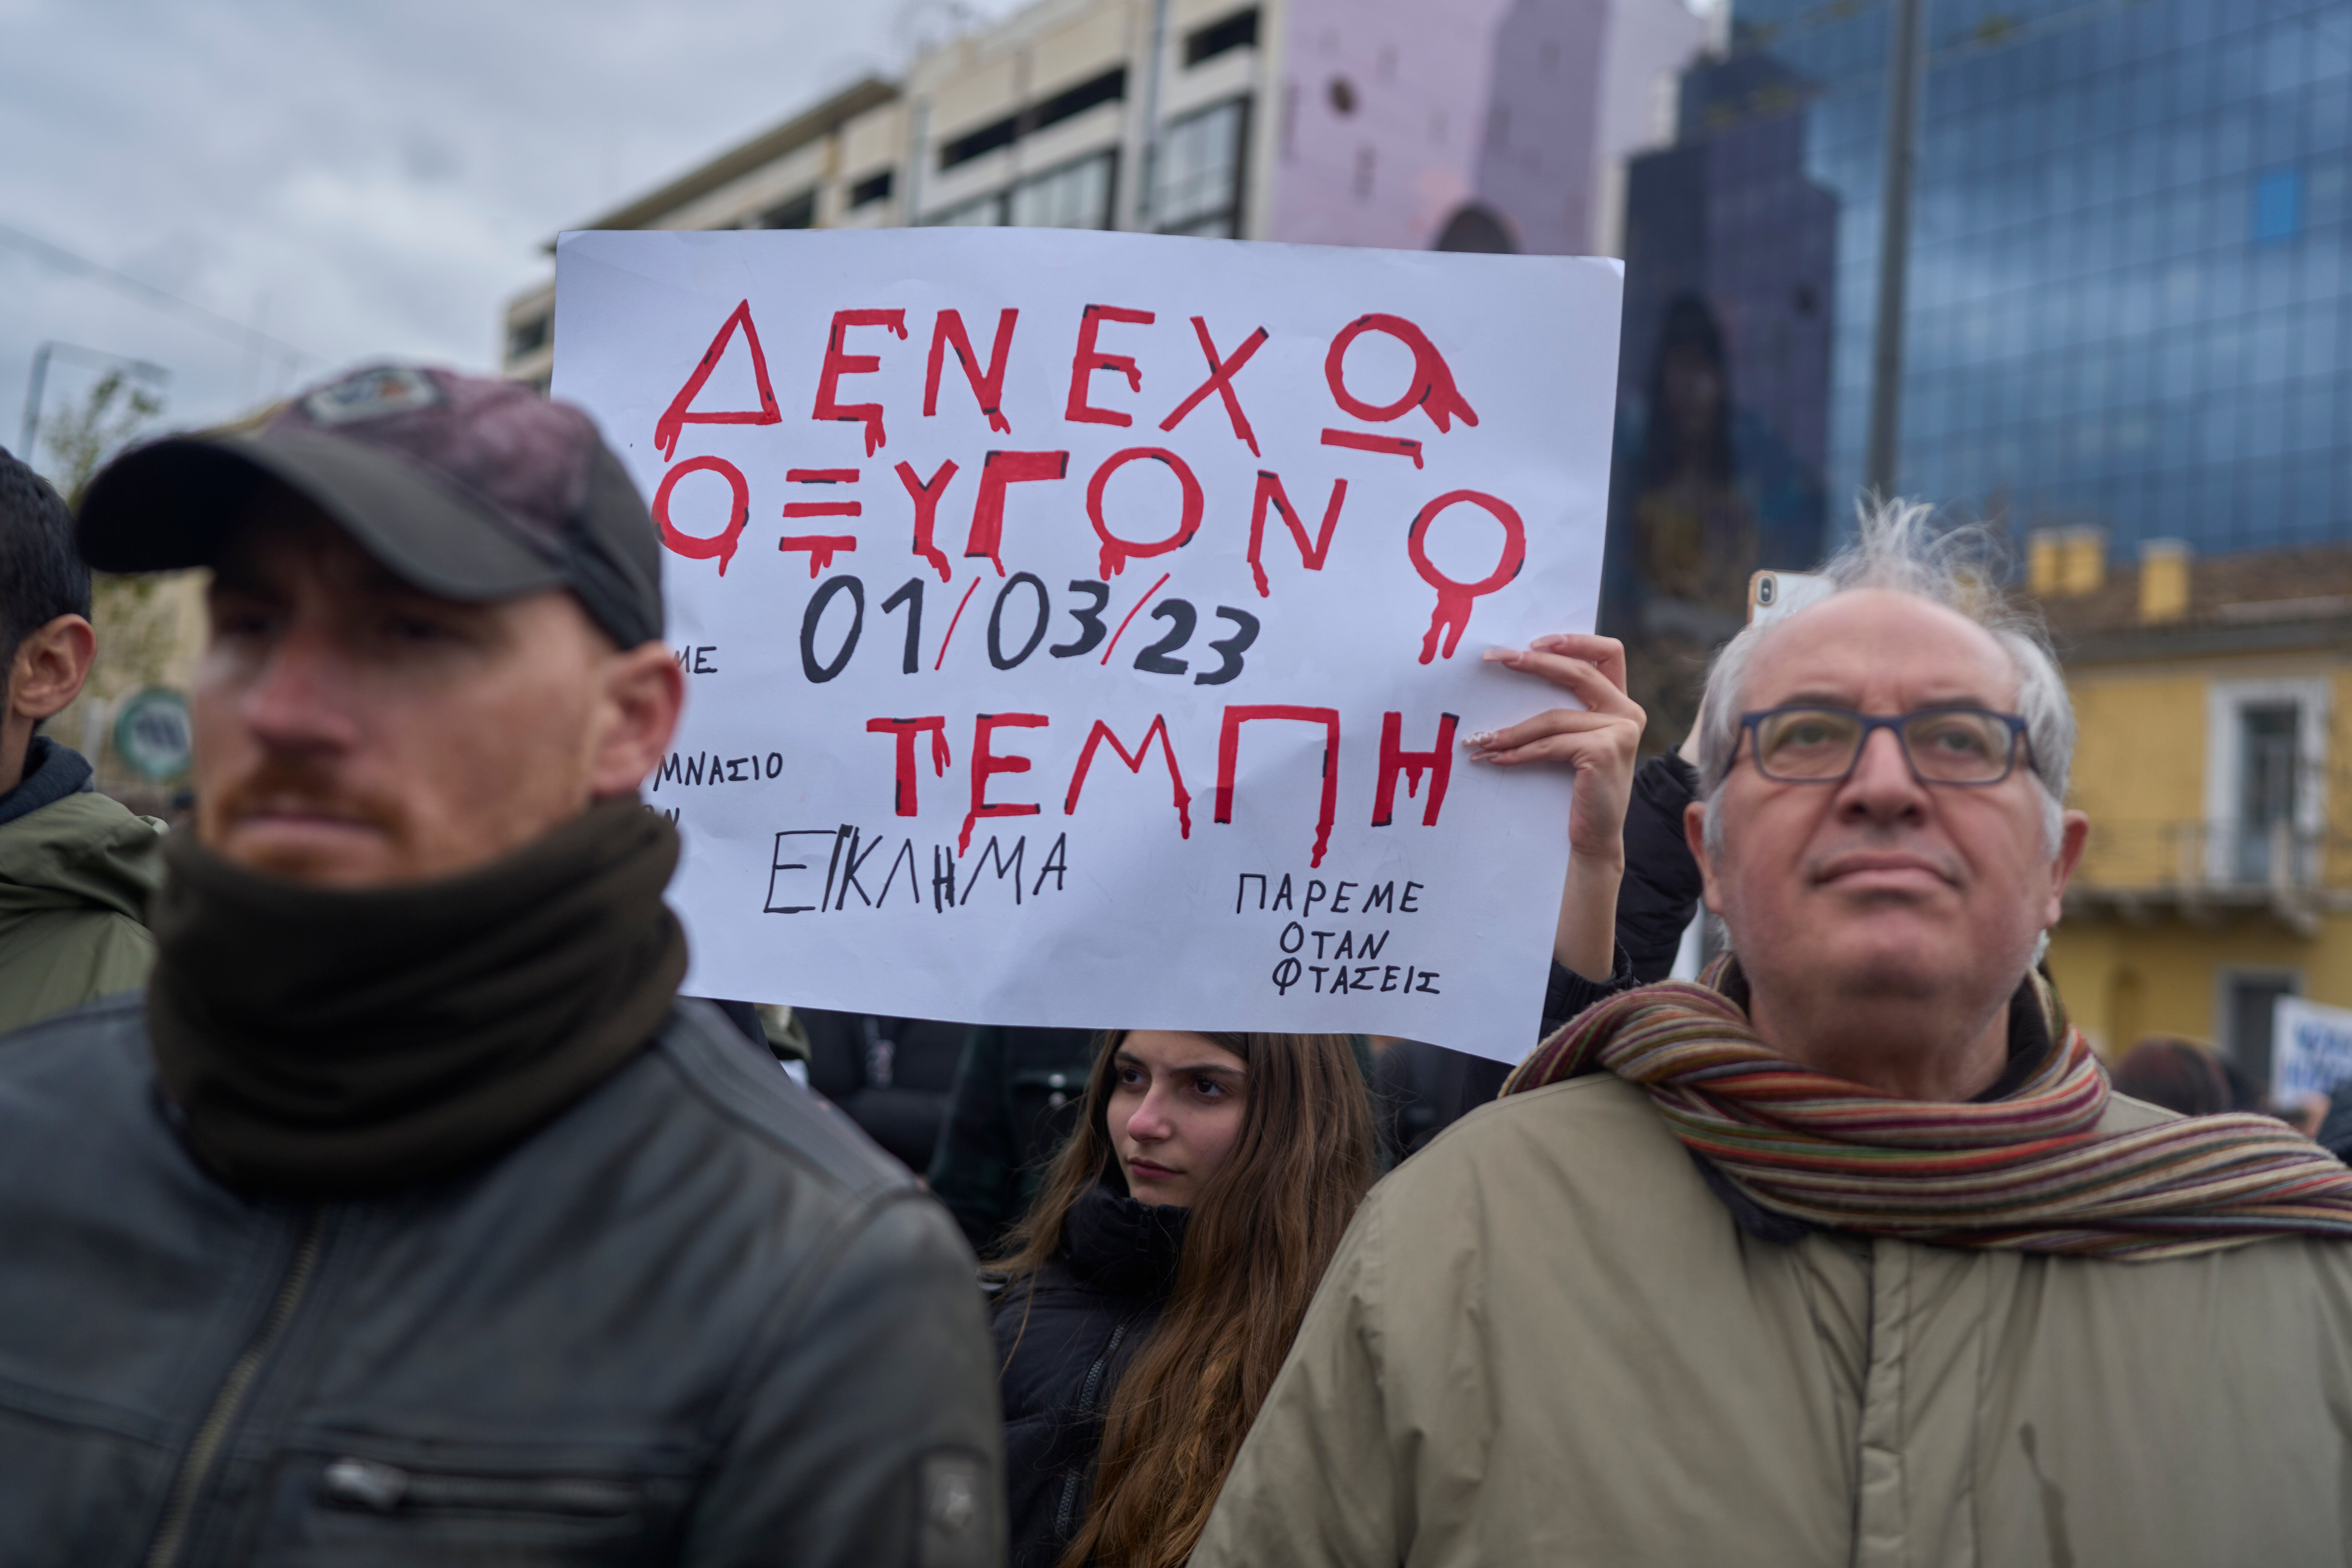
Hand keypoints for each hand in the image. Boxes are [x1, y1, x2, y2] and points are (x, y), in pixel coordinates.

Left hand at [1467, 634, 1644, 981]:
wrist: (1594, 839)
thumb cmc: (1577, 789)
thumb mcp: (1573, 740)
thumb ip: (1563, 709)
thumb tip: (1516, 671)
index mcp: (1622, 702)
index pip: (1608, 652)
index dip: (1573, 639)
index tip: (1533, 641)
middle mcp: (1628, 712)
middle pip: (1577, 671)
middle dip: (1531, 662)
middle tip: (1493, 659)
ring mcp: (1620, 731)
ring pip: (1553, 717)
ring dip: (1510, 728)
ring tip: (1478, 739)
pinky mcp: (1604, 752)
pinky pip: (1549, 745)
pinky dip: (1517, 752)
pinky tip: (1494, 759)